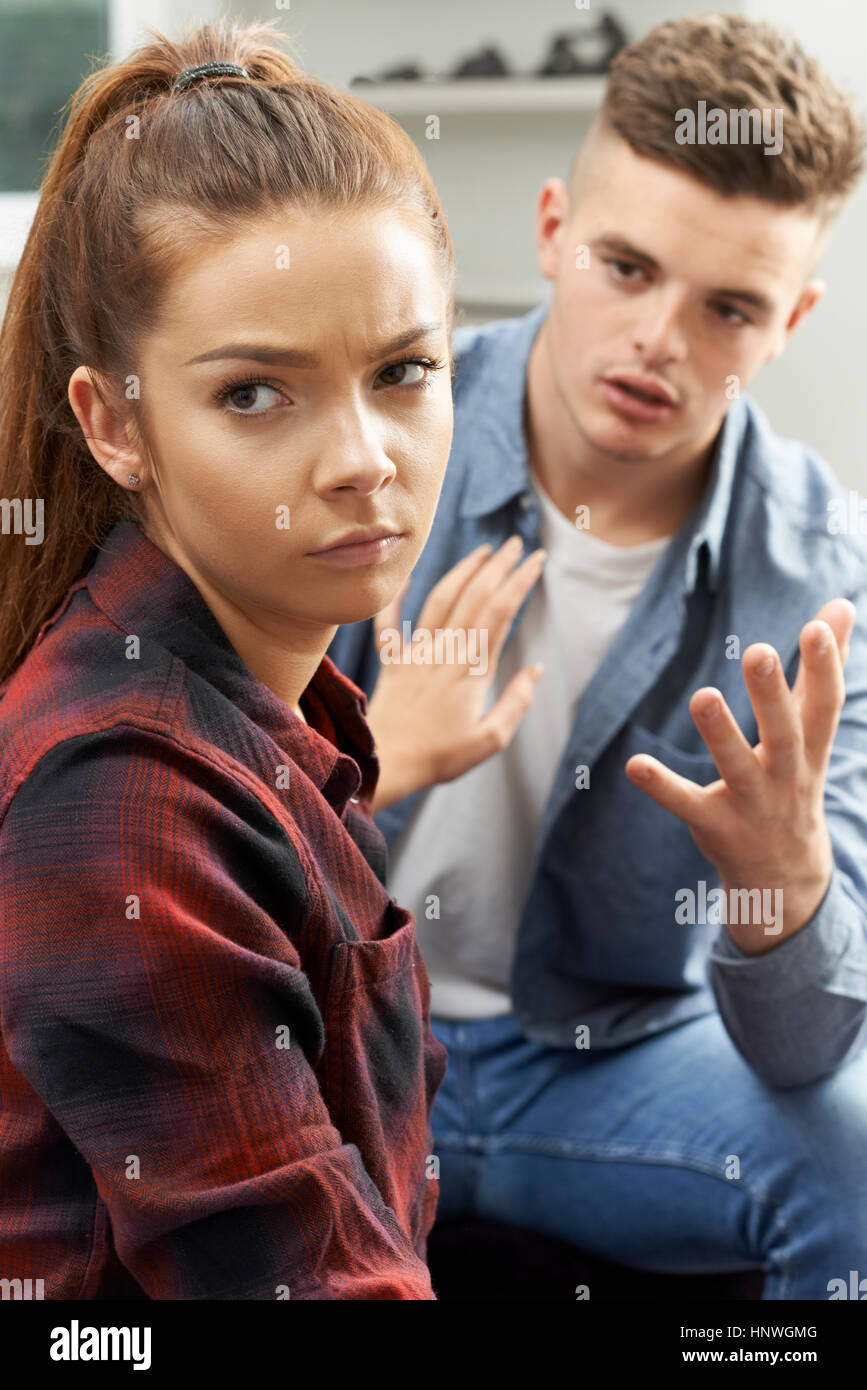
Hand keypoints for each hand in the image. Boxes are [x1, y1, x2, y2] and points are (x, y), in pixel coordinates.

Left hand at [367, 537, 546, 811]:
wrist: (387, 763)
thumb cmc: (440, 756)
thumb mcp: (490, 739)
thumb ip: (516, 702)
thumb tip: (536, 669)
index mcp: (472, 668)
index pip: (501, 611)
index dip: (520, 581)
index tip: (535, 559)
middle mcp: (445, 651)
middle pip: (475, 596)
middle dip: (499, 567)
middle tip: (516, 543)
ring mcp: (417, 653)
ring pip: (440, 599)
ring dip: (463, 571)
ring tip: (483, 552)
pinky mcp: (393, 662)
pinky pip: (389, 623)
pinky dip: (396, 598)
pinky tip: (404, 578)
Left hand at [625, 599, 855, 954]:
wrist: (785, 873)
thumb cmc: (795, 779)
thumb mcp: (814, 729)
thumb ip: (824, 668)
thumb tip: (842, 605)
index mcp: (811, 747)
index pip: (824, 705)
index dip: (825, 667)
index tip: (817, 626)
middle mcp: (786, 775)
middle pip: (784, 733)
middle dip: (772, 694)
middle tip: (758, 651)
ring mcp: (752, 802)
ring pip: (736, 767)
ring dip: (720, 733)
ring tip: (703, 696)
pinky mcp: (715, 824)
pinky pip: (686, 804)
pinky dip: (662, 786)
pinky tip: (635, 765)